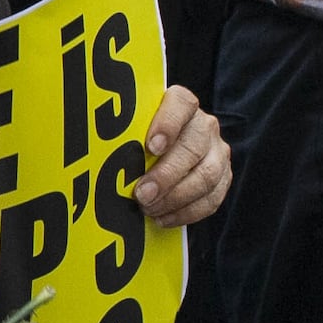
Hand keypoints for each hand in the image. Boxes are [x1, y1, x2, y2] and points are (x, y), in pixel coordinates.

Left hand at [137, 86, 233, 228]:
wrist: (166, 151)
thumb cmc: (141, 139)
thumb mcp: (133, 130)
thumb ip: (126, 136)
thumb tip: (99, 154)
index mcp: (182, 104)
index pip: (181, 104)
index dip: (168, 125)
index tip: (151, 147)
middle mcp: (203, 125)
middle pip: (192, 148)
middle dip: (166, 175)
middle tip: (142, 194)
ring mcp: (217, 151)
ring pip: (206, 176)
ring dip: (175, 198)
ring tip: (149, 209)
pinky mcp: (223, 176)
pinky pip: (211, 198)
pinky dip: (187, 212)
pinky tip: (163, 218)